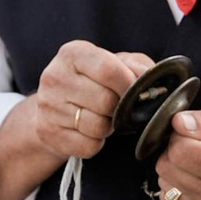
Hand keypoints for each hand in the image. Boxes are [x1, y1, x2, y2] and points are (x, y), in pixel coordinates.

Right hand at [26, 41, 153, 161]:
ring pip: (98, 126)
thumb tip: (151, 81)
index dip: (128, 85)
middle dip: (119, 108)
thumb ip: (136, 66)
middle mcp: (55, 77)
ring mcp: (48, 106)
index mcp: (73, 53)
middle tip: (117, 106)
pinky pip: (88, 146)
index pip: (108, 70)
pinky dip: (96, 143)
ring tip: (102, 117)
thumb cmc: (93, 81)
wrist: (54, 106)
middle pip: (105, 101)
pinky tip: (89, 131)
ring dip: (108, 126)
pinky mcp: (49, 133)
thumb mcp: (115, 63)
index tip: (134, 91)